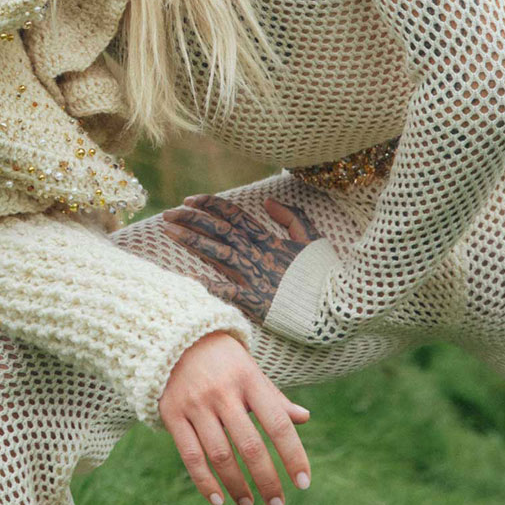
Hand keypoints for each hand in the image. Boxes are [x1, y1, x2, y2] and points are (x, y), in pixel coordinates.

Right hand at [158, 331, 311, 504]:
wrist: (173, 337)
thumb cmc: (222, 359)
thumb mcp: (251, 370)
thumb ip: (274, 397)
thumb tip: (304, 418)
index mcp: (249, 379)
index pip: (277, 424)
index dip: (293, 455)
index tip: (303, 483)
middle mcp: (222, 392)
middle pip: (249, 446)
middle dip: (266, 480)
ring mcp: (195, 404)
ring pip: (219, 455)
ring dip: (237, 486)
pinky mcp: (172, 414)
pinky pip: (190, 455)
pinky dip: (204, 482)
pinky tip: (218, 500)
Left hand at [159, 193, 314, 322]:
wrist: (336, 305)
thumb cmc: (325, 273)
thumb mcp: (311, 238)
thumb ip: (291, 217)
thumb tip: (268, 200)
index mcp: (269, 239)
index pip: (234, 215)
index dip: (210, 205)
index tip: (189, 200)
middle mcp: (257, 254)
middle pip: (218, 230)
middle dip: (191, 219)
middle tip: (168, 213)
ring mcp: (254, 277)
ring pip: (216, 252)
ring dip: (190, 240)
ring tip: (168, 230)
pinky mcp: (255, 301)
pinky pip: (226, 291)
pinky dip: (206, 285)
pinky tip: (185, 278)